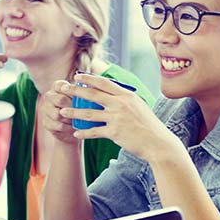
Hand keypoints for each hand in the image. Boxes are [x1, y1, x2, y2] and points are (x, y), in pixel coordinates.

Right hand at [41, 80, 79, 144]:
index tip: (82, 96)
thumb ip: (85, 91)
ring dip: (70, 118)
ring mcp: (46, 110)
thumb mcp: (82, 98)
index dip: (72, 90)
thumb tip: (95, 86)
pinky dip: (69, 127)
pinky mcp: (46, 123)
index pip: (61, 85)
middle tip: (84, 110)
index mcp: (57, 88)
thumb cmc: (80, 109)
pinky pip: (58, 125)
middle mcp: (49, 97)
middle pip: (60, 100)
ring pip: (58, 114)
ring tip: (79, 120)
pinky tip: (75, 127)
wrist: (72, 128)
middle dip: (72, 106)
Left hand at [60, 74, 183, 163]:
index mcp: (127, 95)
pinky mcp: (115, 132)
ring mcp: (117, 118)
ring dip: (73, 112)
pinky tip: (76, 133)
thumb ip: (126, 100)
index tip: (77, 76)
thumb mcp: (140, 107)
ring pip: (89, 113)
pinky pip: (94, 131)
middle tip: (63, 88)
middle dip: (75, 91)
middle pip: (92, 95)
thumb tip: (114, 94)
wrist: (158, 143)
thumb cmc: (149, 126)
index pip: (104, 83)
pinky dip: (84, 133)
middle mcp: (120, 104)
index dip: (89, 79)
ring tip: (62, 112)